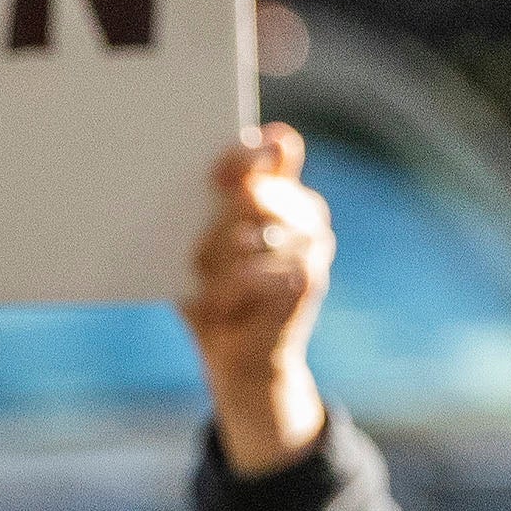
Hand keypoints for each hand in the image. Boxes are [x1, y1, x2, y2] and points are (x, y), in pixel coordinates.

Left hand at [180, 123, 331, 477]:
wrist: (239, 360)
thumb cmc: (214, 296)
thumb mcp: (202, 250)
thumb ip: (207, 211)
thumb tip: (201, 181)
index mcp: (282, 192)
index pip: (276, 150)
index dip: (247, 155)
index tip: (213, 173)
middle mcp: (305, 211)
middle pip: (257, 191)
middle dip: (218, 221)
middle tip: (195, 252)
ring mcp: (314, 244)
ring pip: (253, 232)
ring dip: (218, 259)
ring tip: (203, 281)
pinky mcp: (309, 279)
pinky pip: (258, 270)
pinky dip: (230, 288)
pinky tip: (219, 302)